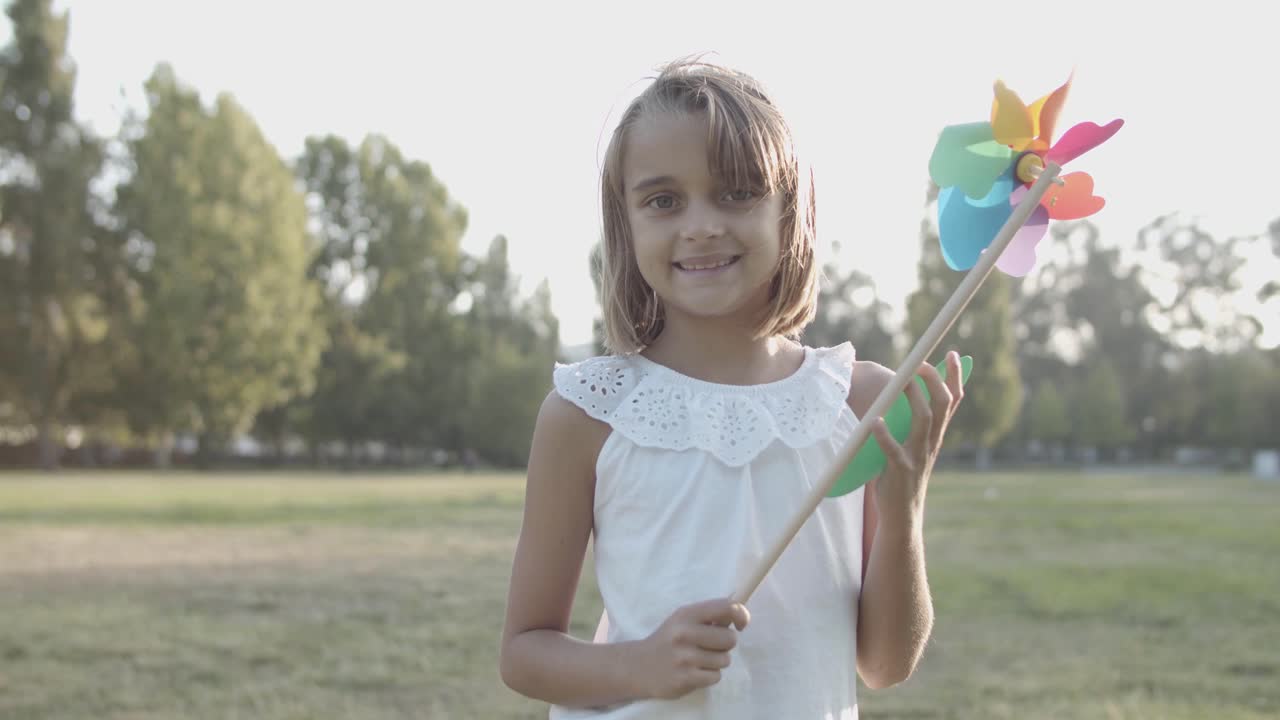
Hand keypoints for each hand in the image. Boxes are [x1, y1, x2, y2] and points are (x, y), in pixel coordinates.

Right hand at [633, 598, 749, 699]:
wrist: (638, 666)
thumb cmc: (668, 640)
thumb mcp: (683, 619)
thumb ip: (708, 615)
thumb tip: (740, 615)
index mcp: (687, 614)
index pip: (726, 608)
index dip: (741, 615)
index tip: (740, 625)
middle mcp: (685, 633)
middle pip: (730, 639)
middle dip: (725, 644)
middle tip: (710, 646)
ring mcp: (685, 657)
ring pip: (725, 660)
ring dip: (717, 661)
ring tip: (699, 659)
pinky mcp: (685, 678)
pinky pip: (716, 676)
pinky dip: (709, 675)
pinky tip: (695, 671)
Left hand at [869, 351, 964, 518]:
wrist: (903, 516)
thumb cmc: (904, 476)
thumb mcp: (914, 446)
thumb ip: (912, 425)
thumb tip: (902, 396)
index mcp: (935, 436)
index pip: (951, 401)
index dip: (954, 377)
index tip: (952, 354)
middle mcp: (931, 443)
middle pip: (942, 405)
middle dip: (934, 380)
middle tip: (922, 363)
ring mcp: (917, 457)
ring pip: (923, 422)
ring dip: (914, 399)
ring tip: (902, 381)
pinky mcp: (900, 471)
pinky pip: (893, 451)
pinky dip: (884, 436)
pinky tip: (875, 422)